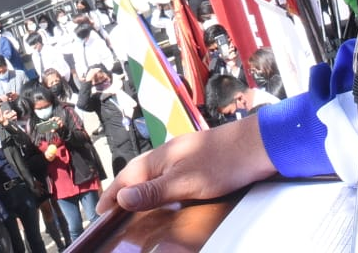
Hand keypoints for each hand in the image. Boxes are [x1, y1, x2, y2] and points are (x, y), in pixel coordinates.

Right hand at [98, 115, 275, 213]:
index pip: (127, 178)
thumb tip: (121, 198)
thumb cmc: (222, 162)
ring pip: (152, 172)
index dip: (113, 195)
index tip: (100, 211)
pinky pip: (167, 174)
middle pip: (137, 173)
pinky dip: (157, 184)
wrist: (257, 146)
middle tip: (111, 208)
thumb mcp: (185, 182)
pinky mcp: (197, 160)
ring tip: (132, 201)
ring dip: (138, 187)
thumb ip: (153, 191)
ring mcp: (183, 155)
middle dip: (122, 190)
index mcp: (160, 158)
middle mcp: (168, 154)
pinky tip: (164, 190)